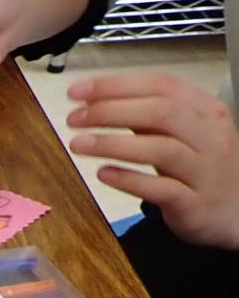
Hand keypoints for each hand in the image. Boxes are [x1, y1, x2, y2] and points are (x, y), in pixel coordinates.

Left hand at [69, 73, 238, 247]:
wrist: (238, 211)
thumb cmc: (204, 169)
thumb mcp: (185, 135)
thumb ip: (150, 118)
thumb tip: (101, 102)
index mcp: (206, 111)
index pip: (161, 85)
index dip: (116, 85)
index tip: (79, 91)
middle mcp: (209, 136)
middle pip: (160, 112)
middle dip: (111, 111)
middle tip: (74, 118)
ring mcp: (204, 170)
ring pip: (161, 148)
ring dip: (114, 143)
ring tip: (79, 144)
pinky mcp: (194, 203)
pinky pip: (161, 188)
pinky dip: (129, 179)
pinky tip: (103, 174)